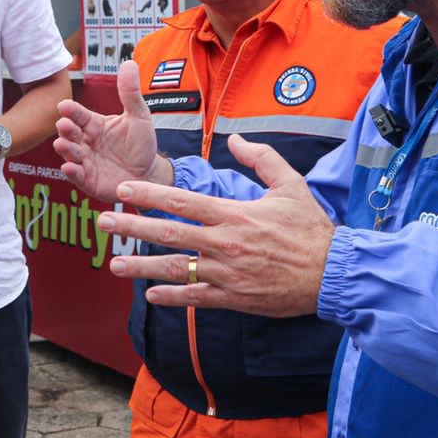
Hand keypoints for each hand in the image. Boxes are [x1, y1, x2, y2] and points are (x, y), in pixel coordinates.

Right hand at [54, 60, 162, 201]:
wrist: (150, 174)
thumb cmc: (141, 145)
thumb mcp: (139, 116)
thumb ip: (130, 93)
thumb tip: (129, 62)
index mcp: (94, 124)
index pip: (78, 114)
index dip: (71, 110)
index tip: (65, 106)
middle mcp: (86, 141)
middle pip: (69, 133)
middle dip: (65, 129)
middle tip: (64, 125)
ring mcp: (85, 161)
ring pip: (69, 153)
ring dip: (65, 149)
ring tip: (63, 144)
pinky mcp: (88, 180)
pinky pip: (76, 175)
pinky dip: (71, 172)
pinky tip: (69, 167)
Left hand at [96, 135, 335, 317]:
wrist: (334, 275)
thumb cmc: (312, 229)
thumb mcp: (291, 185)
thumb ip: (261, 158)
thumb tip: (236, 139)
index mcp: (234, 214)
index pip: (182, 201)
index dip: (149, 194)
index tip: (124, 189)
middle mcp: (225, 244)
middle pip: (168, 234)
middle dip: (131, 227)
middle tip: (103, 222)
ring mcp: (227, 274)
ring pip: (175, 268)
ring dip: (141, 268)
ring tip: (114, 264)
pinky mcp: (234, 298)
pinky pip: (196, 298)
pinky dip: (172, 297)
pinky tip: (150, 296)